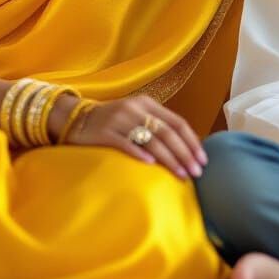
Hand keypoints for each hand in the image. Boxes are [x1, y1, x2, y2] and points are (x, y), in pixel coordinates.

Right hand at [63, 95, 206, 179]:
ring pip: (151, 140)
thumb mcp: (136, 116)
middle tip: (197, 172)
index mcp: (147, 103)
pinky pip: (125, 144)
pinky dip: (140, 153)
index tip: (203, 160)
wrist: (76, 118)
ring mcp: (120, 120)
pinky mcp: (104, 132)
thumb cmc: (112, 122)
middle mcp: (135, 108)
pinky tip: (151, 165)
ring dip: (170, 159)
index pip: (177, 122)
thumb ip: (157, 127)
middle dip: (185, 153)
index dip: (192, 142)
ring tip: (182, 175)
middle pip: (168, 133)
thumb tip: (187, 149)